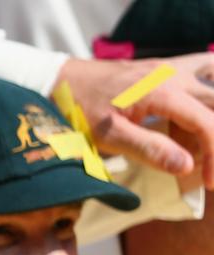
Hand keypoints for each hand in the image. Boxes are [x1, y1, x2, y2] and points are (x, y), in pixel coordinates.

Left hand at [58, 55, 213, 187]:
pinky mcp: (164, 68)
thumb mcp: (108, 136)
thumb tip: (187, 165)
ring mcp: (171, 68)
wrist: (60, 79)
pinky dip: (211, 88)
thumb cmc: (79, 108)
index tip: (208, 182)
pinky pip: (204, 68)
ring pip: (213, 83)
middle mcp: (174, 75)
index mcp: (163, 92)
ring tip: (202, 144)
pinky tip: (206, 107)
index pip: (207, 123)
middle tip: (208, 167)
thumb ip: (148, 149)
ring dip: (212, 114)